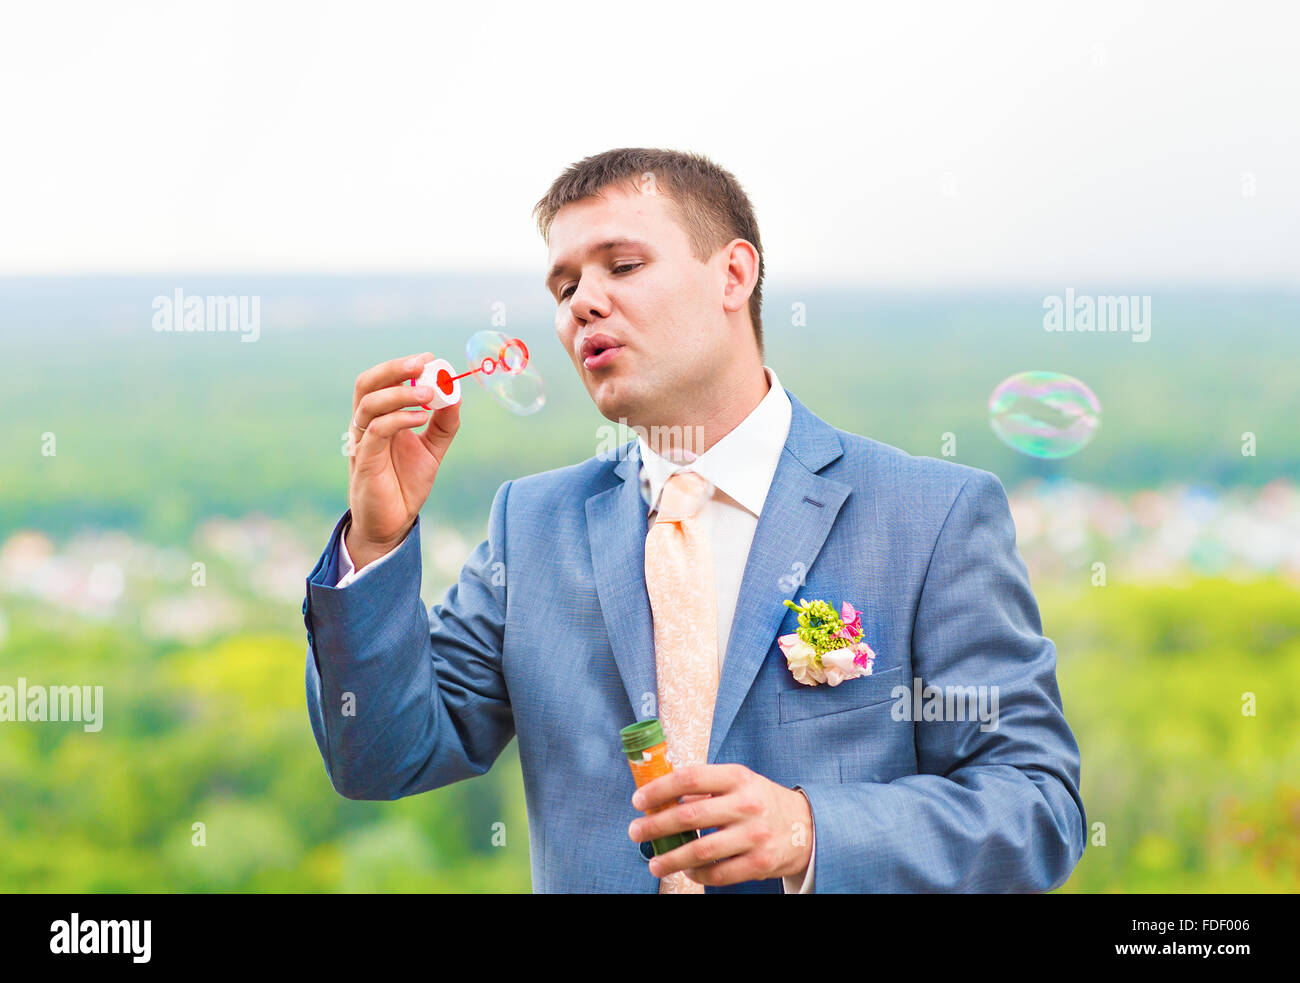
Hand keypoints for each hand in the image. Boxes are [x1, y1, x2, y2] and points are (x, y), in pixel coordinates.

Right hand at [346, 352, 461, 568]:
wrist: (393, 523)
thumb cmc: (406, 483)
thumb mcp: (432, 449)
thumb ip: (443, 424)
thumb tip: (456, 394)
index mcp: (379, 417)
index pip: (382, 381)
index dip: (402, 366)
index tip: (431, 359)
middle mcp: (365, 425)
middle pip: (367, 383)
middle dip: (394, 369)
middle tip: (423, 363)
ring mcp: (362, 441)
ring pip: (369, 403)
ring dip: (400, 393)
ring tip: (429, 394)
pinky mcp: (364, 460)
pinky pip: (376, 430)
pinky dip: (399, 418)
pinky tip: (421, 418)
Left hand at [628, 763, 813, 885]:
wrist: (805, 827)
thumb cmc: (760, 801)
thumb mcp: (739, 782)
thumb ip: (705, 788)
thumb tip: (660, 799)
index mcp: (738, 777)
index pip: (690, 778)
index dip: (659, 789)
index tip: (638, 801)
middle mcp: (746, 804)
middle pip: (689, 816)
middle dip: (655, 826)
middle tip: (635, 833)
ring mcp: (754, 835)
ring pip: (700, 851)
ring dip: (670, 858)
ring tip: (654, 862)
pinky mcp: (759, 863)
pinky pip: (718, 874)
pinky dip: (697, 875)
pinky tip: (687, 872)